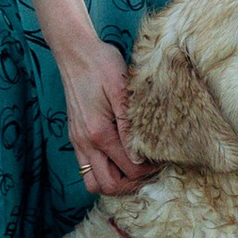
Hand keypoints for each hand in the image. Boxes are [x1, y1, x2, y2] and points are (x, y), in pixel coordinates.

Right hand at [55, 33, 151, 195]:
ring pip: (93, 182)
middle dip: (131, 185)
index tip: (163, 161)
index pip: (128, 169)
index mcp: (99, 133)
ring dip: (114, 182)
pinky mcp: (75, 137)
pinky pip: (86, 168)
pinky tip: (118, 159)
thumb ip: (129, 126)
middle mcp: (85, 142)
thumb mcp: (122, 89)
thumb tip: (140, 156)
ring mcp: (77, 141)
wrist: (74, 51)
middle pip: (108, 186)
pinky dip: (103, 172)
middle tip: (150, 173)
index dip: (148, 171)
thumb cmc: (102, 64)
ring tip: (133, 170)